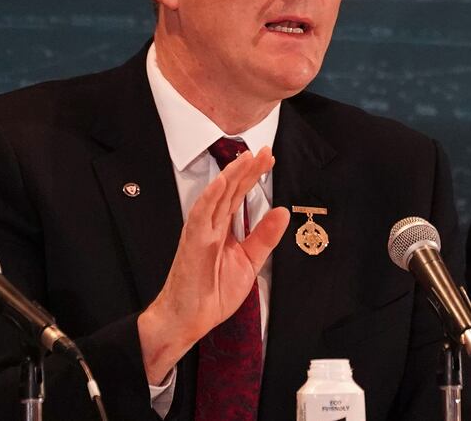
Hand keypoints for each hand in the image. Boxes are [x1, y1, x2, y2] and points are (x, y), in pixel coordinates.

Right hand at [137, 147, 290, 383]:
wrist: (187, 321)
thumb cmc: (212, 293)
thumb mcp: (249, 263)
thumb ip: (264, 237)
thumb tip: (282, 212)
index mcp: (223, 229)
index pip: (240, 195)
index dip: (254, 176)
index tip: (270, 158)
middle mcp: (211, 226)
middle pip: (231, 191)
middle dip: (248, 169)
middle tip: (266, 150)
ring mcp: (200, 233)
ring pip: (217, 197)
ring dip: (231, 176)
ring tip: (247, 157)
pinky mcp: (192, 244)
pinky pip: (200, 216)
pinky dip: (210, 198)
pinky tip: (222, 182)